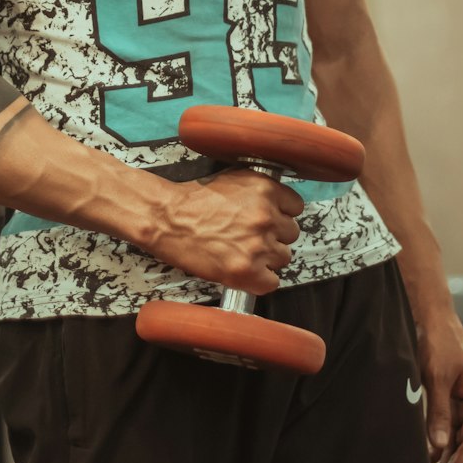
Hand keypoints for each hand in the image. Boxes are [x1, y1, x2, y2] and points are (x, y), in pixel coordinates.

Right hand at [149, 167, 304, 294]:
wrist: (166, 219)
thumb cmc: (193, 200)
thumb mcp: (233, 179)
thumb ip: (260, 191)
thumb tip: (278, 205)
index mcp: (265, 189)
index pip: (295, 207)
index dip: (280, 214)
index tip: (269, 219)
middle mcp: (266, 216)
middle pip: (291, 234)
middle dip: (273, 236)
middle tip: (251, 236)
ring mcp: (258, 245)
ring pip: (283, 258)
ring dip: (266, 257)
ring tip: (243, 252)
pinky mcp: (247, 271)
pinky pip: (271, 282)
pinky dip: (259, 279)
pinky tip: (243, 269)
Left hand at [418, 308, 462, 462]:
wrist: (432, 315)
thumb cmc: (437, 342)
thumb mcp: (436, 377)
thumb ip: (439, 412)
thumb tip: (441, 447)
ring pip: (457, 434)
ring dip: (445, 455)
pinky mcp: (451, 391)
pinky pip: (448, 421)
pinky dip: (439, 437)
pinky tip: (427, 450)